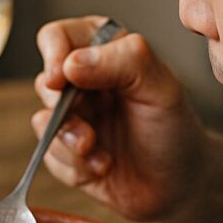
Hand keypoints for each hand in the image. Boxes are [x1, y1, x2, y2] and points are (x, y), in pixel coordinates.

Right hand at [33, 16, 222, 222]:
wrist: (179, 185)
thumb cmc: (175, 129)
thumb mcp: (161, 88)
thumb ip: (125, 61)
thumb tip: (71, 63)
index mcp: (105, 53)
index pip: (60, 37)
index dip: (53, 54)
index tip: (61, 78)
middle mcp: (84, 83)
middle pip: (45, 82)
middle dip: (65, 111)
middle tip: (88, 133)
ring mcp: (74, 118)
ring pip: (42, 122)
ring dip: (70, 143)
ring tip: (101, 156)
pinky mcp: (66, 153)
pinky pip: (49, 155)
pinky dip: (75, 166)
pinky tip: (103, 167)